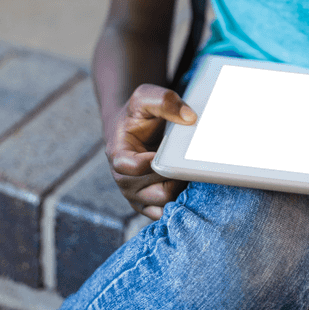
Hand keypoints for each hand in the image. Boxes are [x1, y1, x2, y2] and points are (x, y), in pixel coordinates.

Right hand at [106, 83, 196, 218]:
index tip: (165, 149)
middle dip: (173, 174)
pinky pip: (165, 212)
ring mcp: (136, 195)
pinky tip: (186, 183)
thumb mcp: (145, 97)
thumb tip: (190, 118)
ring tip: (186, 168)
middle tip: (185, 158)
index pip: (129, 167)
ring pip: (163, 203)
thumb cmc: (138, 114)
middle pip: (153, 190)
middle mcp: (124, 180)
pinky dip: (178, 201)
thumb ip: (165, 101)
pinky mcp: (148, 203)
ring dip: (179, 187)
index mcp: (118, 155)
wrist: (134, 129)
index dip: (150, 162)